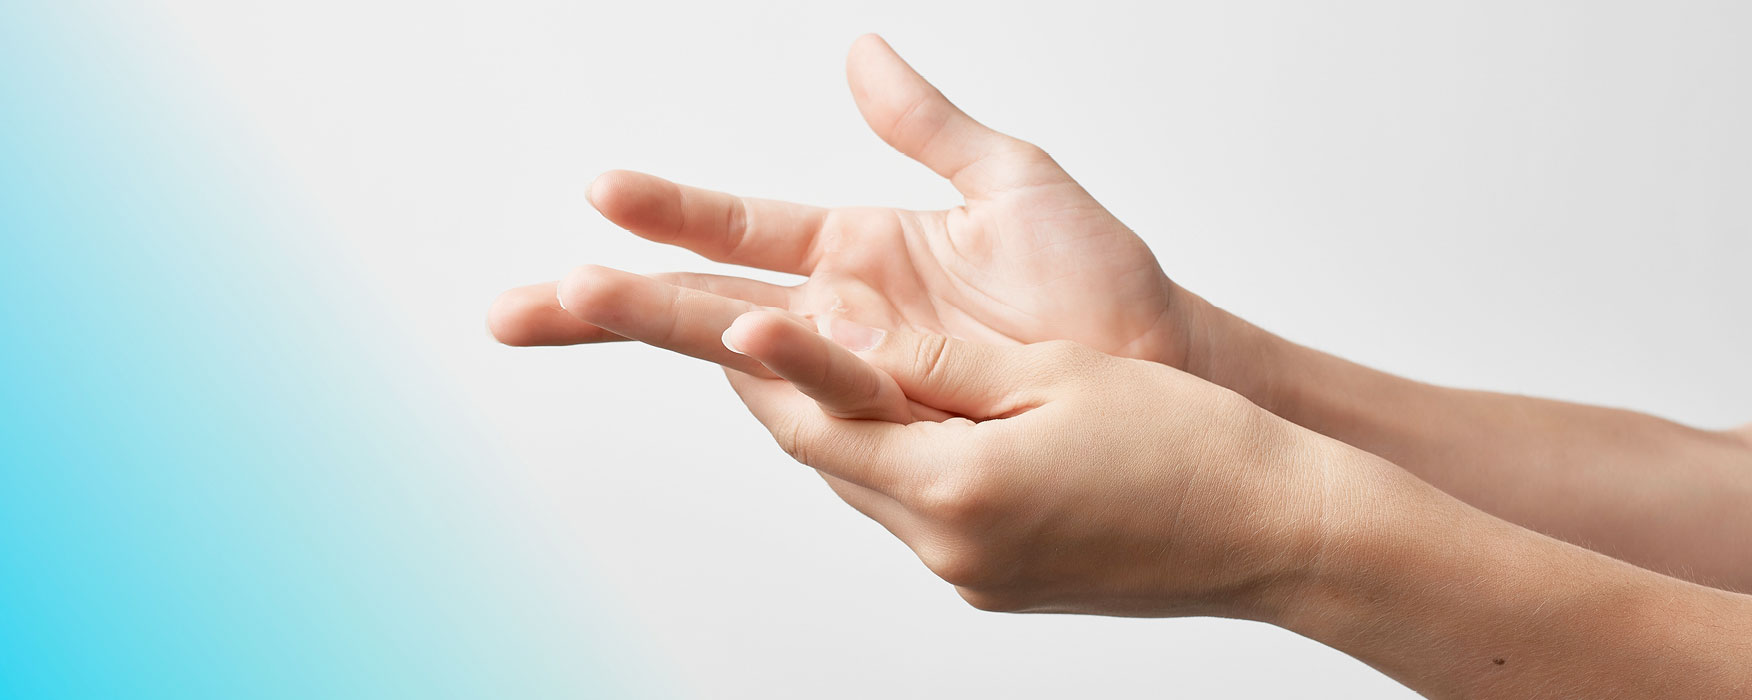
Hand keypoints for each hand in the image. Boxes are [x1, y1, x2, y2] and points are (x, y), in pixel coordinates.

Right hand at [487, 34, 1212, 376]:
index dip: (668, 213)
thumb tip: (860, 52)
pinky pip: (825, 394)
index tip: (598, 192)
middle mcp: (842, 321)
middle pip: (703, 305)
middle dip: (609, 302)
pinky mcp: (902, 415)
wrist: (1158, 367)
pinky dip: (777, 368)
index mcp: (855, 257)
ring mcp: (865, 373)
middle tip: (515, 308)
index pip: (735, 230)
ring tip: (571, 302)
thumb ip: (928, 125)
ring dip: (657, 327)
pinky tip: (729, 341)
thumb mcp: (1010, 180)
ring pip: (738, 352)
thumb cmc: (1097, 286)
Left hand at [713, 310, 1368, 617]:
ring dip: (851, 434)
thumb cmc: (1185, 444)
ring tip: (833, 365)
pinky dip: (907, 466)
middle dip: (794, 400)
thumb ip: (936, 364)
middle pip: (835, 466)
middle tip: (758, 333)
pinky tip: (925, 423)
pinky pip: (925, 518)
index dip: (768, 371)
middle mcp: (952, 549)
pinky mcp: (1001, 588)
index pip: (819, 426)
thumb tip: (845, 334)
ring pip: (877, 493)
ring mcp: (976, 578)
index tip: (733, 319)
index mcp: (958, 488)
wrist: (1272, 530)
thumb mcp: (1051, 375)